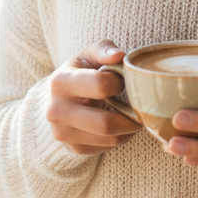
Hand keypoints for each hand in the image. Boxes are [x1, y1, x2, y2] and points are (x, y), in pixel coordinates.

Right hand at [46, 40, 142, 154]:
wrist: (55, 98)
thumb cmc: (79, 72)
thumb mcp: (88, 55)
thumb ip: (104, 49)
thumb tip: (120, 55)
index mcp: (61, 82)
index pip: (100, 85)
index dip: (119, 82)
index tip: (123, 79)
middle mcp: (57, 111)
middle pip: (105, 123)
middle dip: (131, 116)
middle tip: (142, 106)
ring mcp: (63, 133)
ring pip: (109, 139)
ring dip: (129, 129)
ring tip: (135, 115)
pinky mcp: (73, 148)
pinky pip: (106, 147)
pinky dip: (121, 137)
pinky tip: (122, 124)